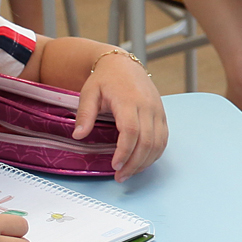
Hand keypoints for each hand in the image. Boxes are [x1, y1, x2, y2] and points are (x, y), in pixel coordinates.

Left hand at [76, 49, 168, 175]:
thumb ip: (85, 114)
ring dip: (145, 162)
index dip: (125, 151)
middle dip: (134, 164)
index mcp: (129, 100)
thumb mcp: (89, 92)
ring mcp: (158, 111)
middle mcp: (148, 106)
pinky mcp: (162, 115)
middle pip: (147, 141)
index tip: (114, 165)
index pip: (131, 131)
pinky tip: (141, 162)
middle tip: (120, 176)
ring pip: (158, 143)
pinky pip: (163, 139)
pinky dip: (154, 154)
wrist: (124, 64)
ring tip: (129, 172)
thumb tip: (78, 136)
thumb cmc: (105, 79)